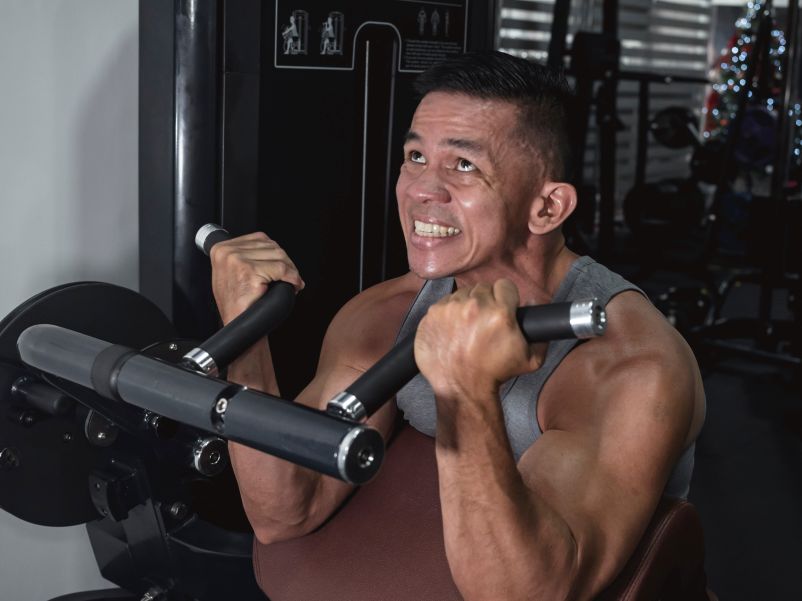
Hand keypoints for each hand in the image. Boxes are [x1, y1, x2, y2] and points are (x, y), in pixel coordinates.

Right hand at [210, 232, 303, 324]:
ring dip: (291, 270)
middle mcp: (227, 253)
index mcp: (221, 249)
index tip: (282, 264)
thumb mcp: (230, 272)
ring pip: (279, 256)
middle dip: (286, 262)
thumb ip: (243, 255)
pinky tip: (292, 285)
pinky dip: (292, 278)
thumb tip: (268, 247)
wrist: (237, 325)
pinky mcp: (250, 272)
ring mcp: (237, 261)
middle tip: (290, 276)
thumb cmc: (236, 303)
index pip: (260, 239)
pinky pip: (282, 270)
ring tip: (290, 282)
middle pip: (271, 246)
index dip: (276, 253)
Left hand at [414, 279, 542, 399]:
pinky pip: (444, 303)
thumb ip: (541, 332)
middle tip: (484, 321)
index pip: (505, 285)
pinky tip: (453, 329)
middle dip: (486, 301)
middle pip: (483, 288)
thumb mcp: (530, 359)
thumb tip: (535, 301)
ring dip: (466, 305)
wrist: (462, 388)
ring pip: (462, 294)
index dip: (506, 297)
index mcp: (499, 313)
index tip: (503, 308)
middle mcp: (473, 306)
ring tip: (468, 326)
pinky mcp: (432, 314)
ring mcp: (449, 309)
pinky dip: (448, 313)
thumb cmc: (495, 374)